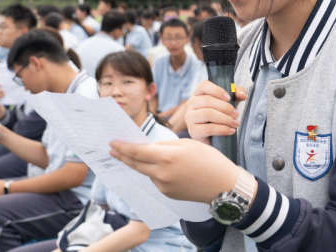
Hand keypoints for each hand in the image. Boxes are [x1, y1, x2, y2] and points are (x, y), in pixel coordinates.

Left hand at [110, 138, 240, 202]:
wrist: (222, 185)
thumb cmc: (209, 160)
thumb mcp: (187, 144)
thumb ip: (165, 145)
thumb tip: (149, 147)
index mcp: (167, 157)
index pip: (137, 151)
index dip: (122, 147)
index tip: (112, 142)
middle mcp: (162, 173)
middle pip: (135, 164)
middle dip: (123, 156)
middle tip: (113, 149)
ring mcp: (163, 186)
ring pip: (146, 171)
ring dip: (142, 163)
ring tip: (145, 154)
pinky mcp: (167, 193)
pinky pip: (156, 179)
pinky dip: (156, 172)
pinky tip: (167, 168)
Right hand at [184, 80, 246, 142]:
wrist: (212, 135)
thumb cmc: (220, 114)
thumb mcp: (229, 102)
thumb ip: (236, 94)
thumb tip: (242, 95)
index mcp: (199, 93)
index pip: (203, 85)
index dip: (217, 90)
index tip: (229, 98)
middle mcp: (191, 103)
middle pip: (207, 100)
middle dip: (225, 107)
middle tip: (236, 114)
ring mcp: (190, 117)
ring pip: (207, 114)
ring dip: (225, 119)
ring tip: (235, 123)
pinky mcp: (193, 131)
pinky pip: (208, 129)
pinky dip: (222, 129)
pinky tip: (231, 130)